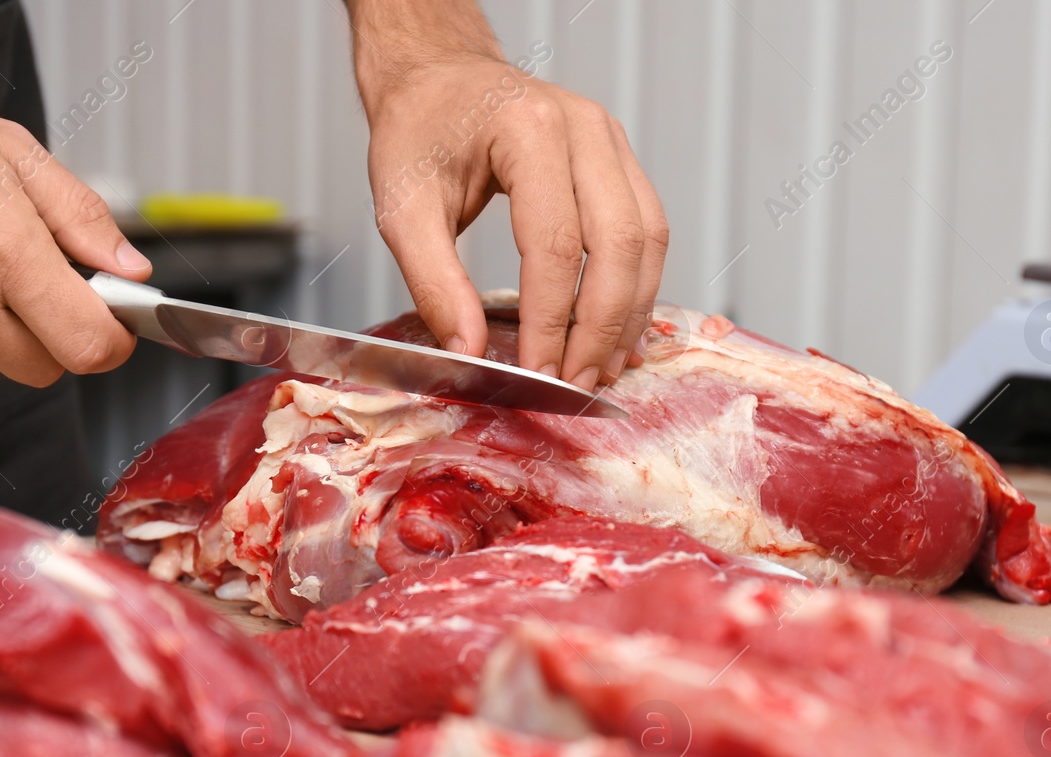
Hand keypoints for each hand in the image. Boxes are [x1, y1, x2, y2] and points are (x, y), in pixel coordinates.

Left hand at [350, 5, 667, 388]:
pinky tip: (618, 332)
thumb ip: (434, 282)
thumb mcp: (402, 207)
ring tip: (601, 369)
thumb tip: (470, 351)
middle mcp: (584, 128)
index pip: (556, 243)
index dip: (552, 320)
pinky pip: (648, 230)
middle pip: (619, 244)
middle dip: (600, 327)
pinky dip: (638, 286)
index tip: (538, 375)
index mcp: (528, 129)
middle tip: (577, 385)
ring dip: (629, 313)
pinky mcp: (619, 160)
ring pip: (647, 240)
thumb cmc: (418, 131)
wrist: (438, 77)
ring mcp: (611, 140)